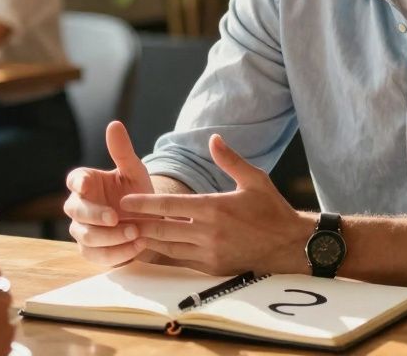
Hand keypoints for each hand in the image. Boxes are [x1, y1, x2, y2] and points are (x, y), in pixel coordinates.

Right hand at [64, 121, 151, 266]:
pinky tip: (136, 246)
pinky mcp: (93, 252)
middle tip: (115, 218)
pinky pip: (97, 256)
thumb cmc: (137, 193)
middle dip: (94, 215)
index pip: (74, 180)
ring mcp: (84, 231)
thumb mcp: (134, 171)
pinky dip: (117, 254)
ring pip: (86, 237)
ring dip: (109, 237)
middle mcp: (80, 207)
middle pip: (75, 211)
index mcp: (86, 183)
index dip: (78, 182)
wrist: (150, 223)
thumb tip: (114, 124)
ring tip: (135, 233)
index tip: (85, 185)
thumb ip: (122, 151)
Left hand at [120, 134, 309, 275]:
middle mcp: (209, 232)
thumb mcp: (254, 179)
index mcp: (215, 208)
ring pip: (168, 247)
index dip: (144, 204)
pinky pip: (180, 261)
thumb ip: (230, 160)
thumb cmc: (272, 210)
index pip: (170, 205)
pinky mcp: (213, 267)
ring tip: (125, 233)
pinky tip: (149, 250)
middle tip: (115, 219)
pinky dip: (163, 254)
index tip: (125, 201)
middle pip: (162, 228)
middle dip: (137, 223)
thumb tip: (213, 138)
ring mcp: (210, 253)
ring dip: (146, 240)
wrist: (291, 246)